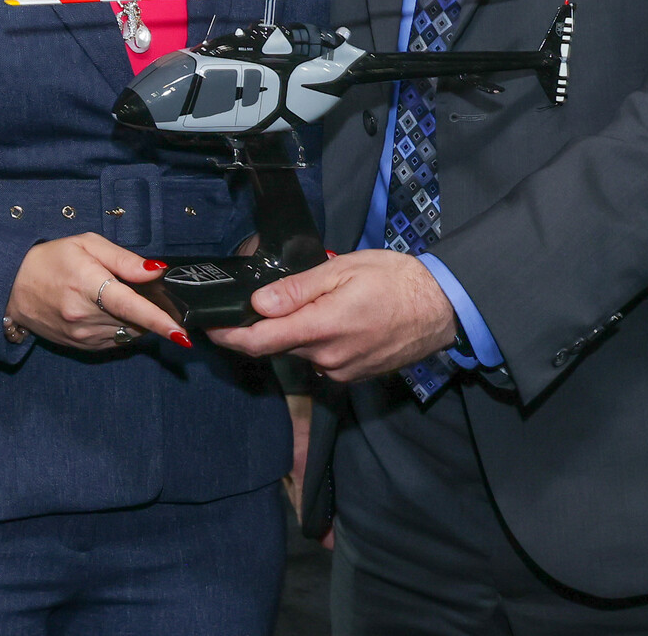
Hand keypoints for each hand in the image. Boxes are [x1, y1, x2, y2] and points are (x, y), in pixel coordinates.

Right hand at [5, 233, 189, 350]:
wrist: (12, 287)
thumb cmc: (50, 259)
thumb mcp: (86, 244)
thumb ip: (123, 259)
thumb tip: (156, 270)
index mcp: (86, 285)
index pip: (129, 306)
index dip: (158, 320)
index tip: (180, 332)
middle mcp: (84, 317)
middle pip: (135, 321)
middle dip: (149, 309)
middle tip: (143, 289)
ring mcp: (82, 336)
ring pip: (128, 333)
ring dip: (134, 319)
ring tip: (116, 296)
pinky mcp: (82, 348)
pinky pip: (115, 341)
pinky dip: (121, 327)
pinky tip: (107, 310)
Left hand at [207, 250, 456, 380]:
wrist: (442, 307)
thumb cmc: (394, 280)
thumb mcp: (342, 270)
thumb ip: (296, 290)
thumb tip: (258, 304)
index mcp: (320, 329)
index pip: (258, 342)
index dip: (227, 336)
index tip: (205, 326)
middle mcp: (327, 359)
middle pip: (276, 346)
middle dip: (260, 328)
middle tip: (254, 301)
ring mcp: (342, 372)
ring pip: (300, 353)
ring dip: (291, 333)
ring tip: (307, 302)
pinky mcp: (355, 376)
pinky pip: (321, 360)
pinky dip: (314, 342)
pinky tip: (328, 319)